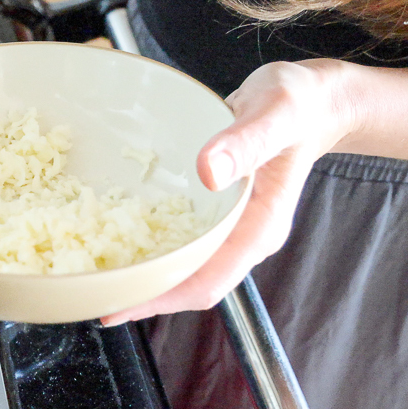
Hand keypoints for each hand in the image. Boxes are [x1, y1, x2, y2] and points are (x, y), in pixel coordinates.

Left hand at [101, 59, 359, 325]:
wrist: (311, 102)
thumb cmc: (297, 104)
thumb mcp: (275, 113)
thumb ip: (246, 142)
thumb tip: (207, 172)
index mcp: (261, 227)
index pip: (210, 281)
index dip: (164, 298)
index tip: (121, 306)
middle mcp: (245, 236)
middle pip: (192, 284)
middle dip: (146, 295)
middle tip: (97, 298)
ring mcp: (231, 228)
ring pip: (186, 266)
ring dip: (147, 275)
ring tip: (102, 278)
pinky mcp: (218, 214)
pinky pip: (183, 240)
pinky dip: (152, 246)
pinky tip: (120, 240)